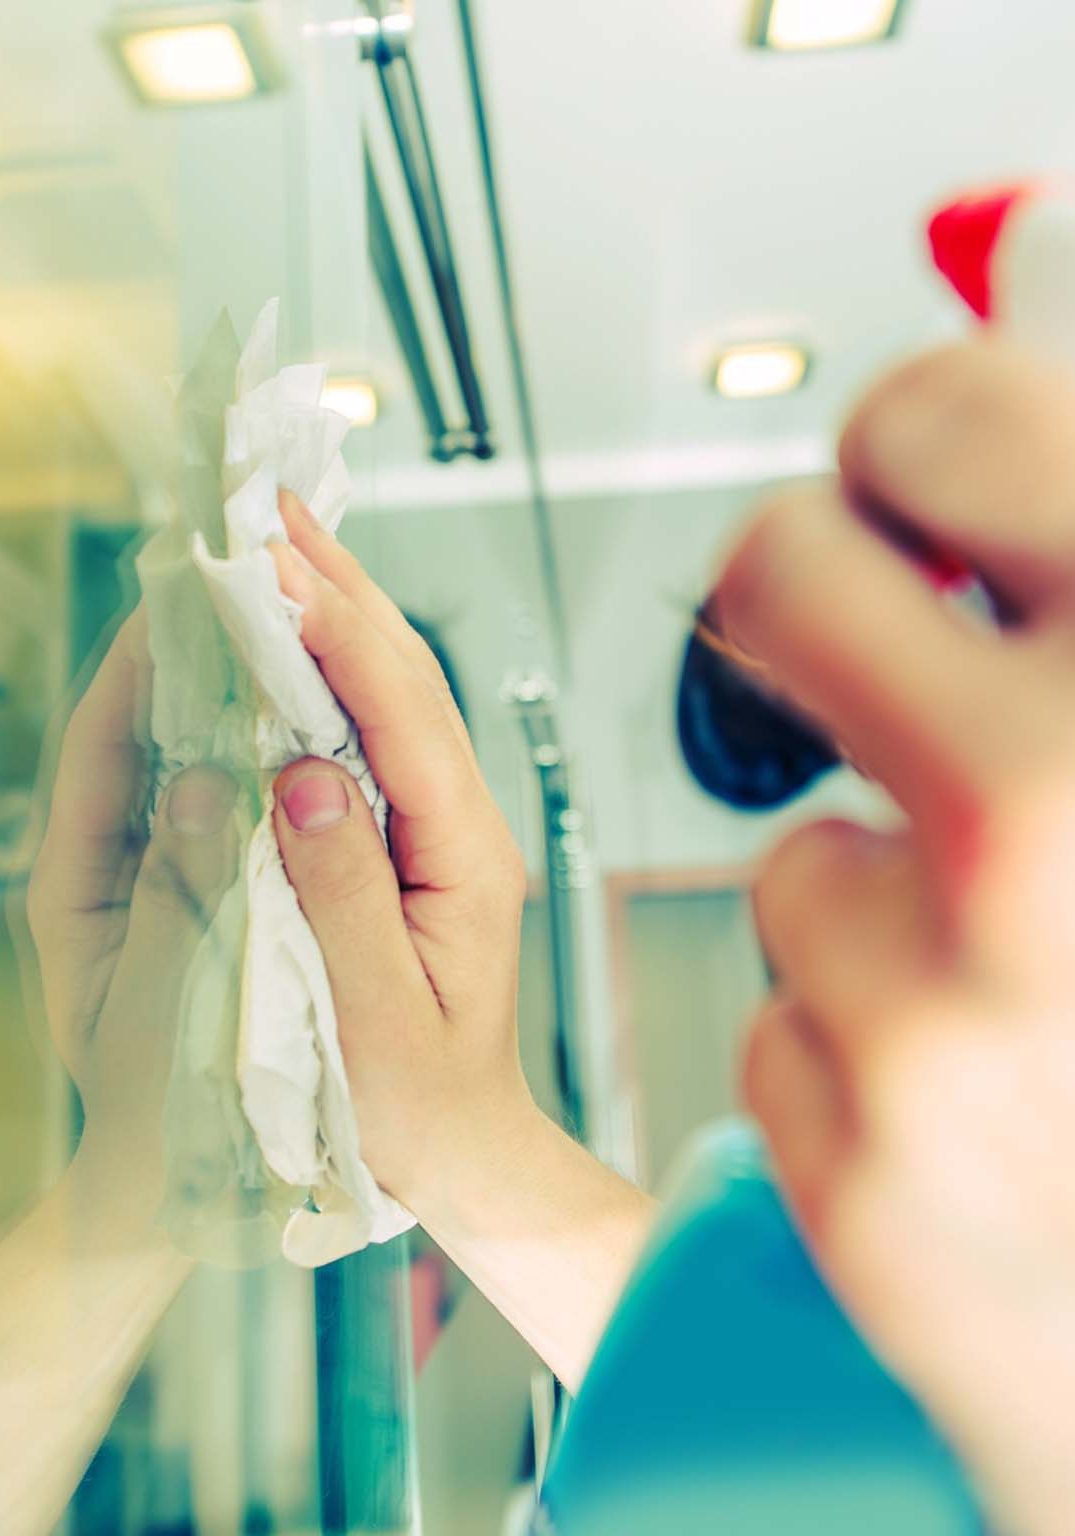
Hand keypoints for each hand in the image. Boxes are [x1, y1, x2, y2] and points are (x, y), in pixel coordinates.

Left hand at [1, 614, 239, 1534]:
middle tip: (251, 575)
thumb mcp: (167, 1011)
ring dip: (240, 693)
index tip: (186, 589)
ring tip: (293, 622)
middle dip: (194, 656)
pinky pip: (246, 804)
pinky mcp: (217, 890)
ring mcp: (167, 874)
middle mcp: (114, 865)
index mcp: (76, 889)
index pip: (101, 750)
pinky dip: (278, 755)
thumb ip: (182, 900)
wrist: (183, 1191)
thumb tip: (208, 784)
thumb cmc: (167, 1118)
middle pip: (148, 734)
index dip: (140, 666)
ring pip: (199, 759)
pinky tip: (324, 718)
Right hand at [271, 492, 653, 1387]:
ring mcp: (445, 824)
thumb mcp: (374, 1018)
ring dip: (336, 611)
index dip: (337, 627)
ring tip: (272, 539)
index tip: (272, 558)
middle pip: (405, 677)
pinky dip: (331, 670)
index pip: (404, 713)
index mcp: (467, 856)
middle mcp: (466, 821)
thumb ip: (340, 893)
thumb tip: (300, 773)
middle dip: (338, 584)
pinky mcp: (414, 837)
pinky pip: (375, 732)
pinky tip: (291, 636)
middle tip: (267, 504)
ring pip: (393, 692)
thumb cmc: (418, 1105)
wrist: (464, 1149)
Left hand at [715, 339, 1074, 1532]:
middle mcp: (1066, 823)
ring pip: (796, 851)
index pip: (948, 417)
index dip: (925, 453)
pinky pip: (788, 1027)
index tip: (934, 504)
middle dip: (828, 613)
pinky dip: (870, 1053)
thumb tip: (1013, 224)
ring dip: (890, 900)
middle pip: (782, 578)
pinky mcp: (872, 1183)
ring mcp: (960, 1019)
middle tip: (896, 677)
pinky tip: (998, 1114)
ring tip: (1039, 992)